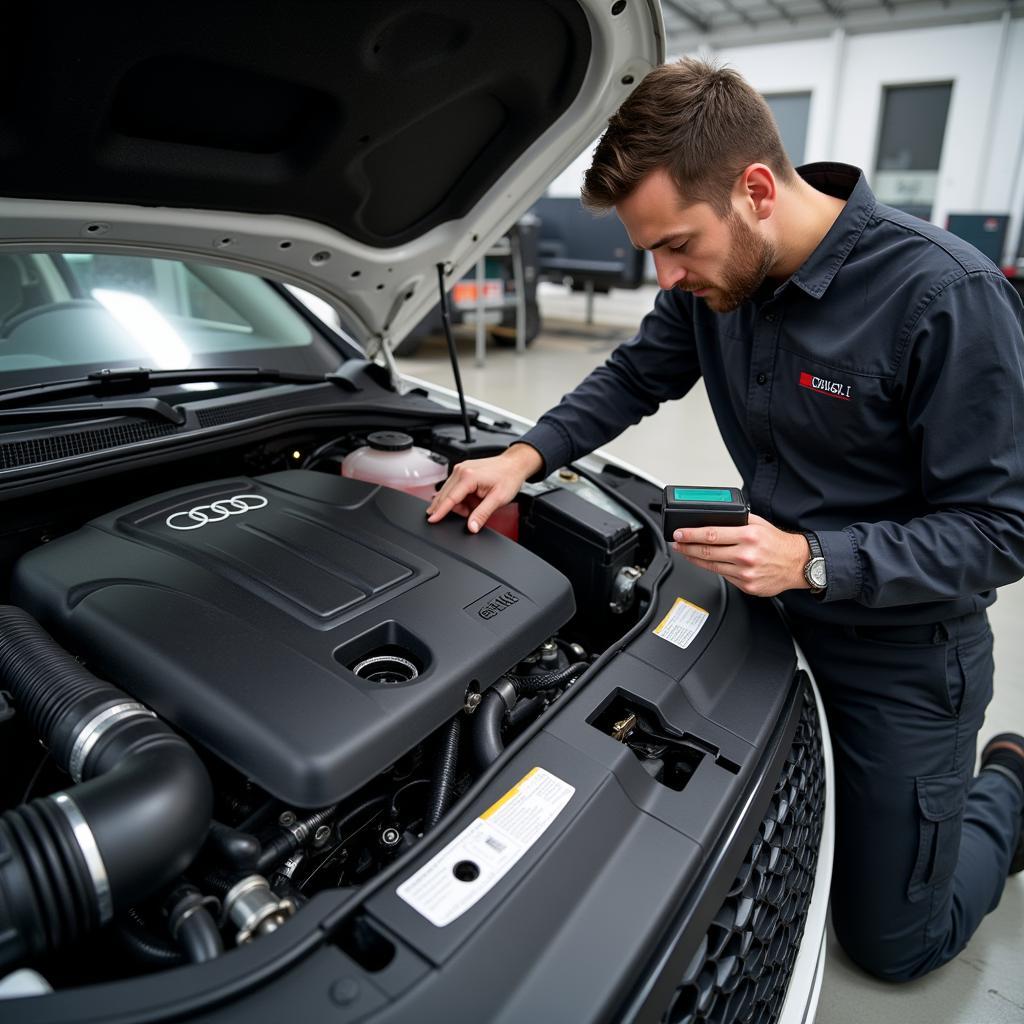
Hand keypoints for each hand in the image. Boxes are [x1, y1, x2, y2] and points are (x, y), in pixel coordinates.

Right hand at [426, 443, 542, 533]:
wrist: (514, 464)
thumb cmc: (508, 477)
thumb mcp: (498, 499)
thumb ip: (482, 514)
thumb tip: (472, 527)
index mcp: (468, 477)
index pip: (449, 498)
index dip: (440, 511)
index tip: (431, 520)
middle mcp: (461, 470)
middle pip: (446, 496)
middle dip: (454, 509)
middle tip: (468, 514)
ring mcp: (460, 469)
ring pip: (449, 492)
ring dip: (457, 503)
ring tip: (473, 505)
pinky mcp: (462, 470)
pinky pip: (453, 488)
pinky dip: (459, 497)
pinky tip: (470, 500)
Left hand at [672, 513, 809, 596]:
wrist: (798, 564)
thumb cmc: (778, 543)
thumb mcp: (759, 523)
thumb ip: (737, 520)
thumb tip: (714, 518)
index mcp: (748, 536)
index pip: (711, 534)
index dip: (691, 534)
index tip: (679, 533)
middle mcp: (746, 555)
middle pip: (707, 552)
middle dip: (687, 547)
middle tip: (677, 544)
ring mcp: (746, 573)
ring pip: (712, 566)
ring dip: (694, 559)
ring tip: (686, 553)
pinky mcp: (747, 586)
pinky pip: (724, 576)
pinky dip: (712, 569)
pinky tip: (706, 563)